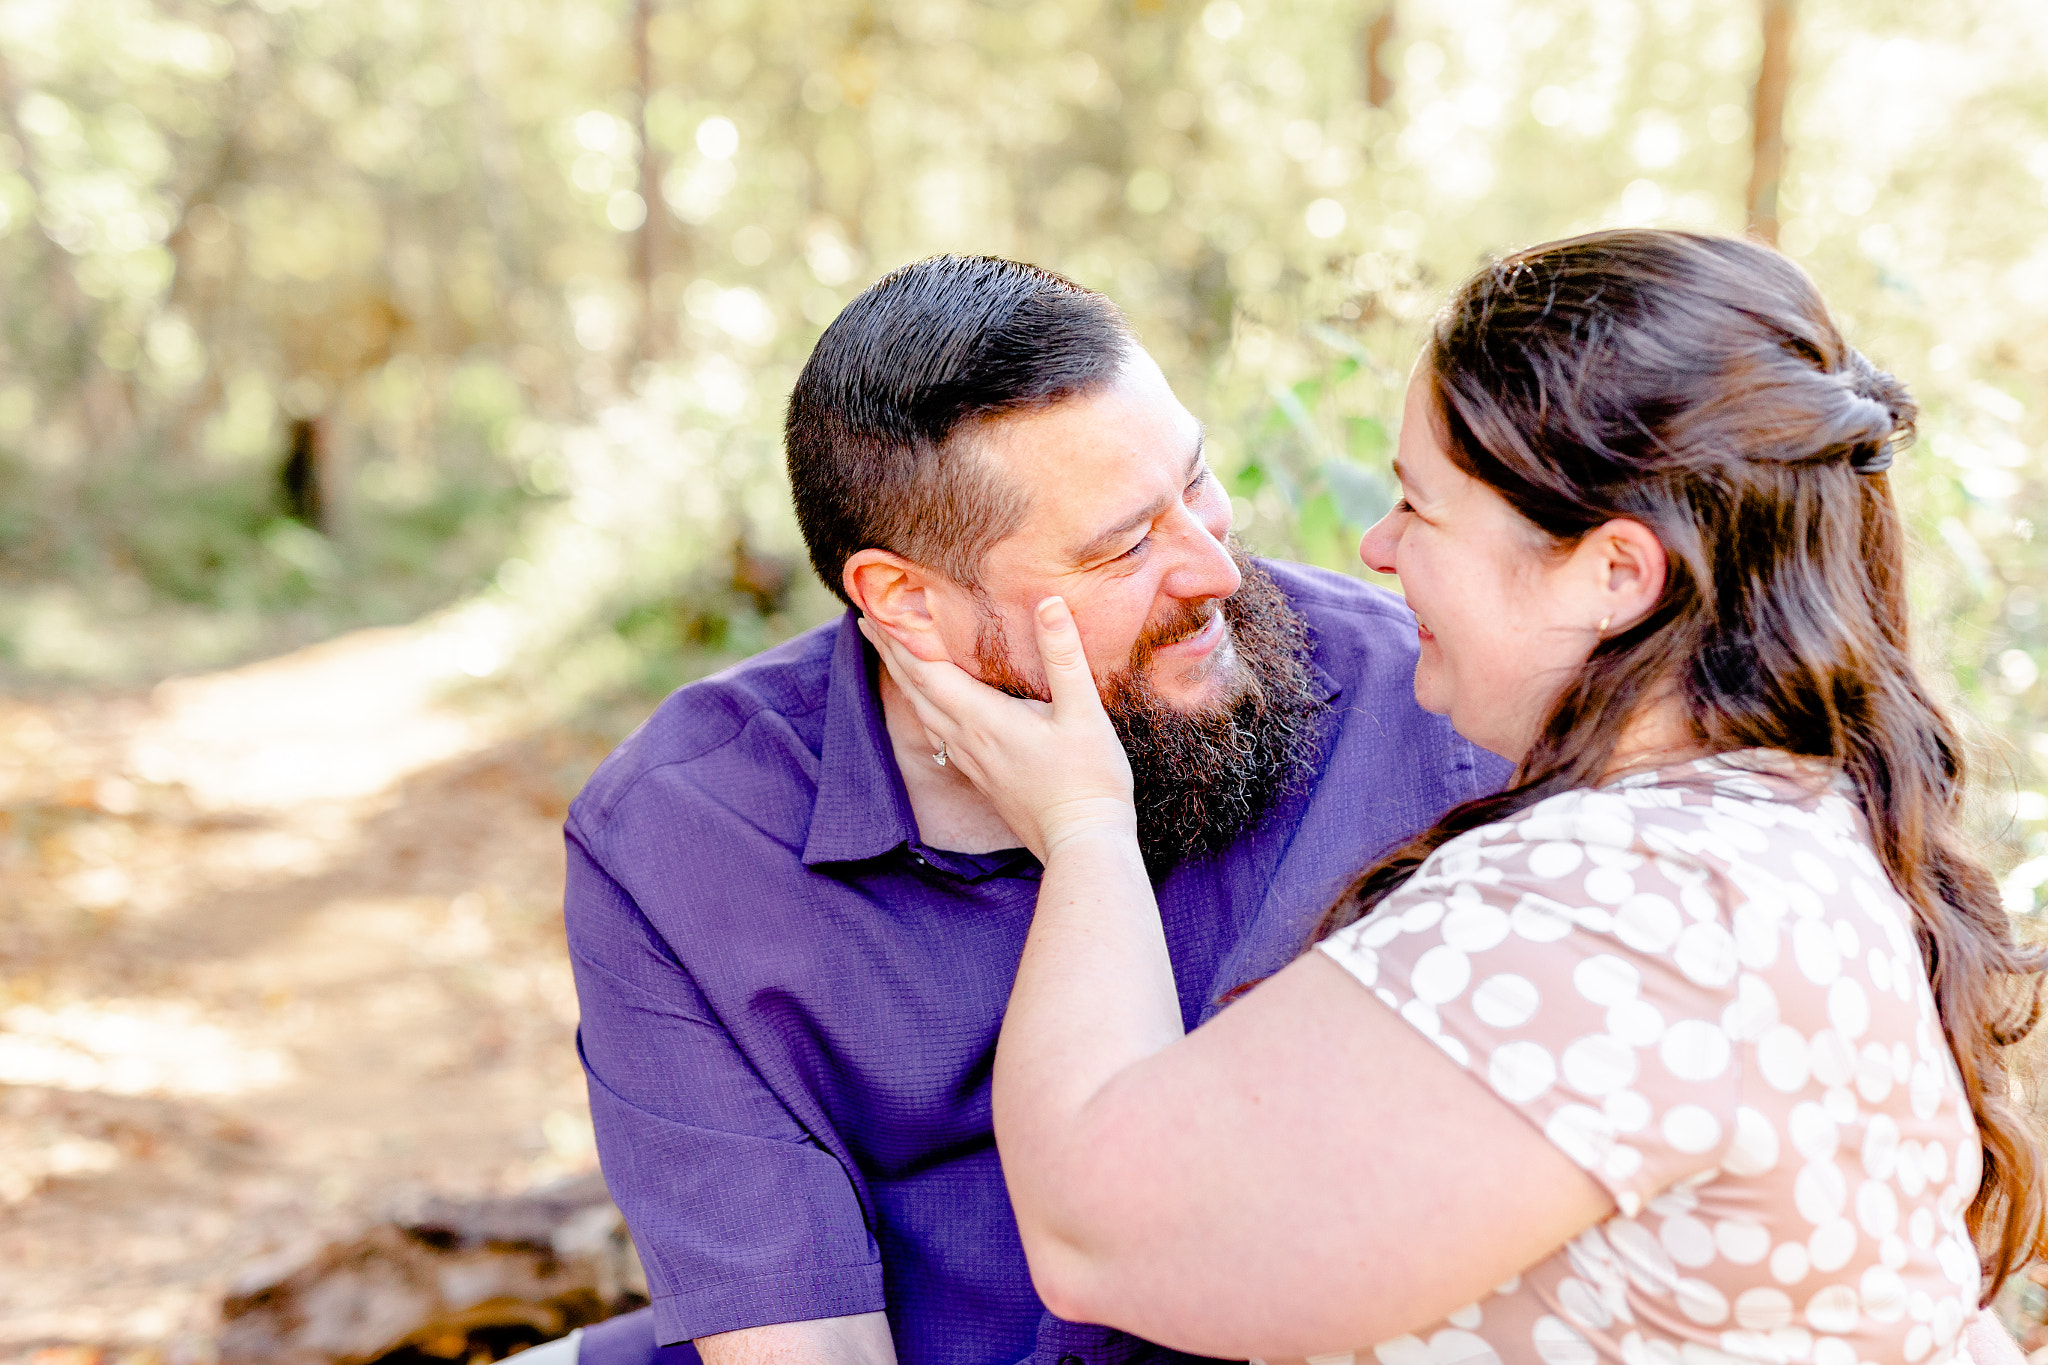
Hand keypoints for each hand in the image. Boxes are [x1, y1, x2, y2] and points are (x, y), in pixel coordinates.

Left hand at [859, 597, 1135, 861]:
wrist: (1082, 843)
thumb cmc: (1088, 779)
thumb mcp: (1083, 713)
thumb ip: (1063, 656)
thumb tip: (1049, 602)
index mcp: (982, 718)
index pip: (925, 669)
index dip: (898, 637)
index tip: (873, 609)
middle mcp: (966, 738)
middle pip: (915, 688)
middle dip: (890, 652)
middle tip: (867, 620)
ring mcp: (972, 760)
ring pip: (924, 712)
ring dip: (904, 680)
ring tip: (893, 655)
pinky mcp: (983, 775)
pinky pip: (940, 733)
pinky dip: (925, 707)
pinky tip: (931, 707)